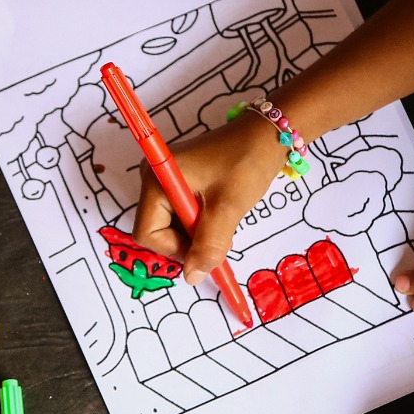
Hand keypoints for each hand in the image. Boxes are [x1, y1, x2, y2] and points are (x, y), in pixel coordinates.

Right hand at [132, 113, 283, 283]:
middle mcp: (153, 178)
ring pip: (171, 226)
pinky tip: (219, 211)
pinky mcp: (178, 181)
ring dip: (197, 232)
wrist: (264, 135)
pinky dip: (199, 222)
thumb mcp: (227, 208)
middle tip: (220, 229)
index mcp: (156, 179)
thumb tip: (192, 278)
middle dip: (188, 240)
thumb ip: (208, 246)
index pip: (148, 233)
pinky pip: (180, 215)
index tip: (206, 244)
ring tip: (223, 218)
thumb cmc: (245, 163)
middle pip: (158, 231)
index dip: (175, 248)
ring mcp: (165, 179)